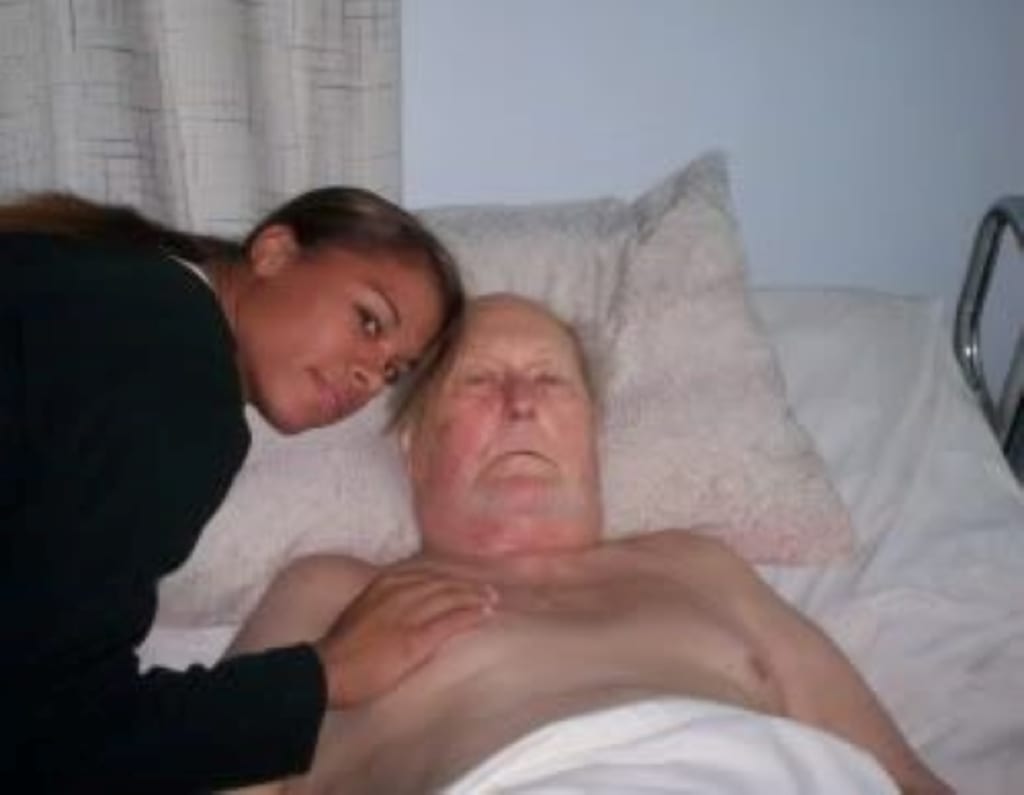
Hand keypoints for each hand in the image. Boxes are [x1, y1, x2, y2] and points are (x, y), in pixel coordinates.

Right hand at [313, 565, 496, 708]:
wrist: (326, 670)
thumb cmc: (340, 648)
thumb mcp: (360, 610)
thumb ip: (382, 601)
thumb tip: (401, 603)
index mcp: (384, 583)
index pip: (427, 574)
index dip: (450, 577)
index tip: (465, 580)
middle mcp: (398, 592)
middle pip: (443, 583)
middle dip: (467, 586)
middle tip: (487, 591)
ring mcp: (407, 615)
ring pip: (451, 598)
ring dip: (474, 598)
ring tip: (491, 601)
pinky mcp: (414, 639)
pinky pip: (450, 622)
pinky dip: (470, 616)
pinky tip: (484, 615)